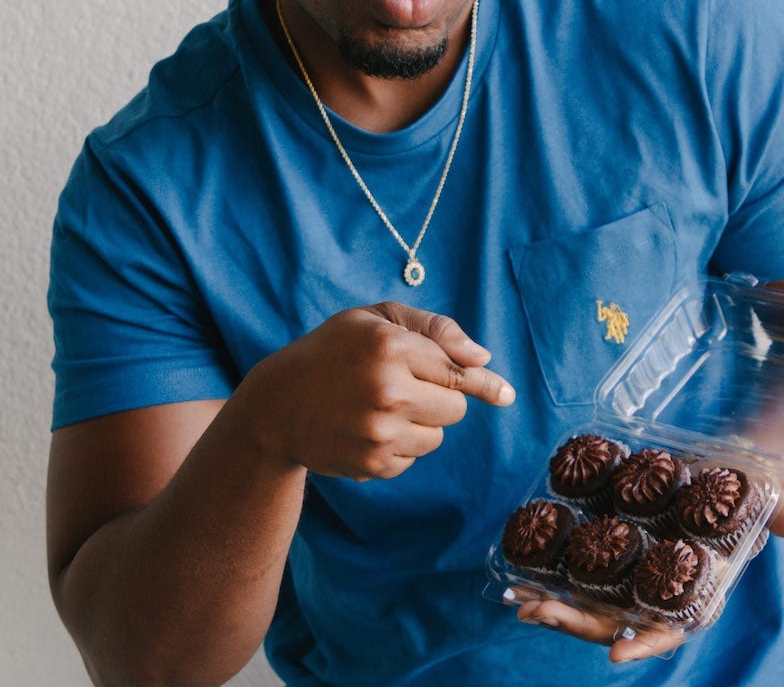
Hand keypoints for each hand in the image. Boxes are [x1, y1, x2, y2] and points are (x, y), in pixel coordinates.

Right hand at [247, 302, 514, 479]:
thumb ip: (433, 330)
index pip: (456, 370)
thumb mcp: (375, 320)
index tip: (507, 394)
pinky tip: (366, 429)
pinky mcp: (372, 464)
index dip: (484, 382)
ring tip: (379, 406)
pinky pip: (413, 458)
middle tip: (407, 385)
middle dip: (441, 397)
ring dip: (421, 423)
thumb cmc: (333, 351)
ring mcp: (379, 432)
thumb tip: (482, 359)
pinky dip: (400, 446)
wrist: (276, 405)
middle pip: (455, 407)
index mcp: (389, 346)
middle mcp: (387, 390)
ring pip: (437, 436)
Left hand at [505, 495, 783, 661]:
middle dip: (575, 622)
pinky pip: (578, 574)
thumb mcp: (763, 495)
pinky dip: (550, 579)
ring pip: (588, 604)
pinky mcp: (612, 552)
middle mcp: (658, 593)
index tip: (615, 651)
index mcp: (695, 593)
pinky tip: (518, 578)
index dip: (643, 643)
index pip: (670, 630)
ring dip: (552, 606)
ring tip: (517, 600)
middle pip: (613, 621)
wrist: (717, 467)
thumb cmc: (742, 488)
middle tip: (536, 612)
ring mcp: (632, 576)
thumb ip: (779, 511)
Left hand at [508, 588, 683, 662]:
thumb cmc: (680, 613)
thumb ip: (641, 646)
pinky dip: (550, 577)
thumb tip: (614, 657)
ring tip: (512, 593)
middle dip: (540, 609)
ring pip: (563, 598)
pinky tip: (531, 568)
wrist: (691, 584)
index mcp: (612, 628)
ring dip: (537, 596)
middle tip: (516, 602)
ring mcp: (597, 597)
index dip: (557, 616)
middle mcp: (600, 615)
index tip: (536, 609)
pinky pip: (571, 578)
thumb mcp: (667, 632)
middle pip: (564, 614)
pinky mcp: (599, 577)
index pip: (579, 625)